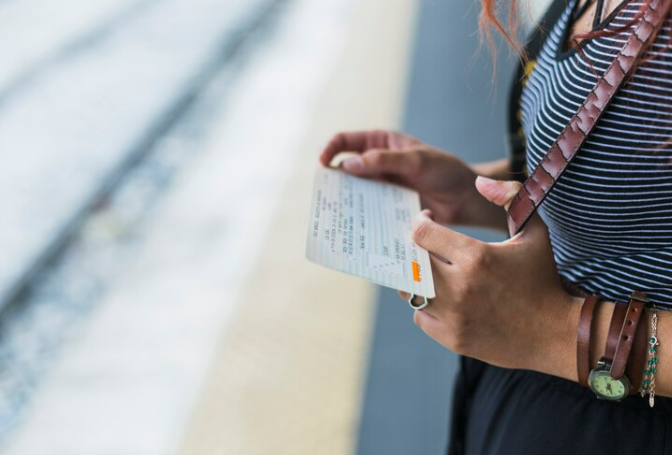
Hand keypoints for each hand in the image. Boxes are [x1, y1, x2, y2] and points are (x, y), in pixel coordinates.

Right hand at [319, 130, 505, 229]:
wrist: (467, 199)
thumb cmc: (445, 171)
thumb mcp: (416, 160)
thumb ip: (383, 160)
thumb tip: (347, 165)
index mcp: (381, 142)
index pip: (346, 141)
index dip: (330, 150)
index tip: (323, 165)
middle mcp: (378, 163)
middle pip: (345, 168)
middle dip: (334, 180)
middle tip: (326, 196)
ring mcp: (382, 185)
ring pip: (355, 191)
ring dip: (346, 200)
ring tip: (337, 213)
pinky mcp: (388, 205)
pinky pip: (369, 209)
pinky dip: (360, 215)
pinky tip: (356, 225)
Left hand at [401, 177, 581, 378]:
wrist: (557, 333)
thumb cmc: (542, 278)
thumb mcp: (534, 232)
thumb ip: (511, 197)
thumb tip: (480, 182)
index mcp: (476, 256)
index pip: (422, 233)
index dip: (420, 222)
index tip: (427, 220)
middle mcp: (460, 286)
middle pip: (411, 262)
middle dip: (413, 250)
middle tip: (424, 247)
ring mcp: (454, 316)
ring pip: (410, 291)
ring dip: (416, 279)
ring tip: (432, 272)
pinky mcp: (452, 338)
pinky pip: (420, 317)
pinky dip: (426, 307)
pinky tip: (442, 299)